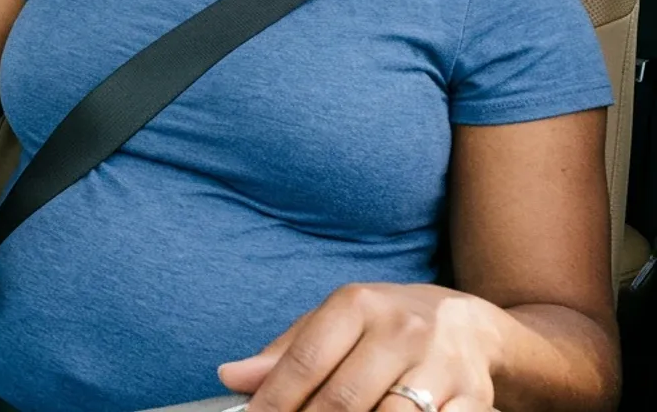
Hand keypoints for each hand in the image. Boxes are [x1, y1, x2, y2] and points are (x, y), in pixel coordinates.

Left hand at [219, 283, 504, 411]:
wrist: (471, 324)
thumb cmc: (385, 326)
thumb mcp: (334, 323)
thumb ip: (285, 353)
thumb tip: (232, 377)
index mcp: (358, 305)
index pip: (305, 362)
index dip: (274, 401)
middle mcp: (401, 330)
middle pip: (343, 398)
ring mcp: (440, 365)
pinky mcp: (472, 397)